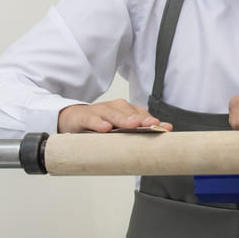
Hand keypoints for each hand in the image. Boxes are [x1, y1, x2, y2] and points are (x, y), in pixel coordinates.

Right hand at [56, 99, 171, 132]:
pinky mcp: (84, 116)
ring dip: (123, 119)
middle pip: (129, 112)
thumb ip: (140, 129)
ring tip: (132, 125)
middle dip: (142, 119)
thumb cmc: (100, 125)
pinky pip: (92, 119)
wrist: (72, 119)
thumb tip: (167, 129)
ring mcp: (99, 111)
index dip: (152, 121)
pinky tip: (105, 128)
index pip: (141, 115)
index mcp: (125, 111)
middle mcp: (114, 108)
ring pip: (113, 113)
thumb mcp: (119, 129)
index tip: (164, 128)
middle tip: (151, 125)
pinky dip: (99, 123)